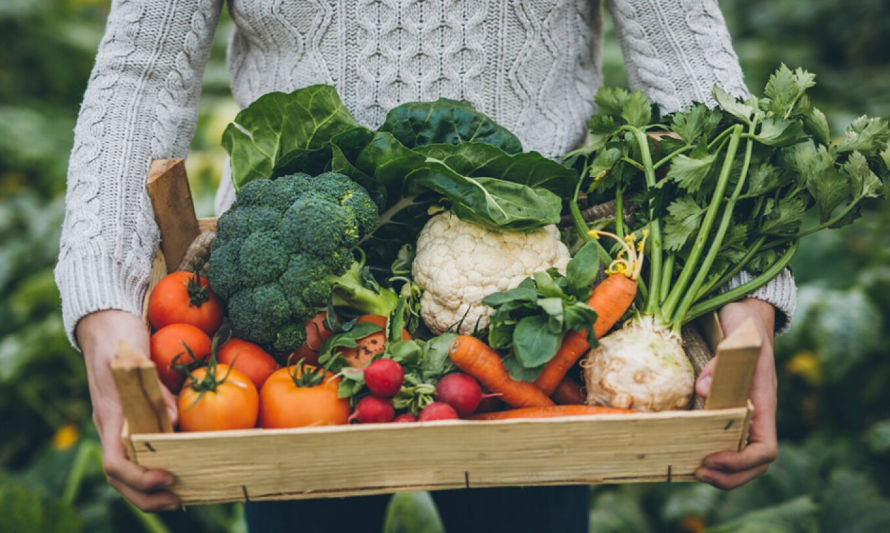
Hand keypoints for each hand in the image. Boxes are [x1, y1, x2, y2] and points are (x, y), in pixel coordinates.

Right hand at [77, 310, 180, 510]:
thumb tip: (176, 420)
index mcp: (110, 416)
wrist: (106, 320)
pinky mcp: (132, 417)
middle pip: (121, 478)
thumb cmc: (120, 336)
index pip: (115, 463)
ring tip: (183, 495)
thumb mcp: (136, 357)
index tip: (168, 478)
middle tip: (180, 500)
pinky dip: (157, 466)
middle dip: (147, 496)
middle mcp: (112, 426)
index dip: (140, 478)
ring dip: (152, 489)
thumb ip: (154, 388)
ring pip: (130, 470)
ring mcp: (120, 424)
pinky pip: (141, 451)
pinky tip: (182, 467)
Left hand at [694, 298, 777, 489]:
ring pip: (741, 457)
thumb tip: (703, 390)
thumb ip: (724, 362)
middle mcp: (756, 414)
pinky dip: (711, 454)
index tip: (713, 459)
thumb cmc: (746, 327)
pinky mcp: (728, 409)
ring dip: (722, 472)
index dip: (741, 462)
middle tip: (699, 472)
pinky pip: (725, 441)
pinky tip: (688, 453)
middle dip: (730, 476)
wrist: (747, 315)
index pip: (765, 449)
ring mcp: (744, 414)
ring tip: (693, 470)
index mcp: (764, 404)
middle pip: (755, 464)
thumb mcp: (739, 339)